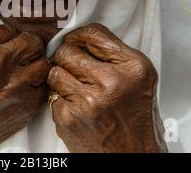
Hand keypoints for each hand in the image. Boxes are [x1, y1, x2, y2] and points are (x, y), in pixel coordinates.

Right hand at [0, 25, 50, 151]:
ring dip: (36, 67)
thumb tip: (7, 34)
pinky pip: (43, 87)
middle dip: (29, 47)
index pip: (10, 29)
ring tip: (24, 73)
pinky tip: (20, 91)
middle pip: (32, 42)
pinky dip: (35, 88)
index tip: (10, 45)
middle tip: (23, 55)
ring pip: (43, 64)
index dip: (12, 38)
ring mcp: (13, 83)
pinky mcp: (25, 105)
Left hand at [48, 23, 165, 152]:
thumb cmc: (135, 119)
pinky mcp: (70, 117)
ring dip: (61, 79)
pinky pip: (51, 95)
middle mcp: (112, 81)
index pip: (93, 33)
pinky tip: (76, 108)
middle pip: (68, 51)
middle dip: (66, 58)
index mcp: (133, 67)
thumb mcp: (138, 80)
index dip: (78, 36)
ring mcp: (89, 100)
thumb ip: (113, 56)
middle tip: (74, 69)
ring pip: (54, 71)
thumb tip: (77, 38)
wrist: (132, 157)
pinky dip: (60, 100)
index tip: (74, 42)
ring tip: (76, 90)